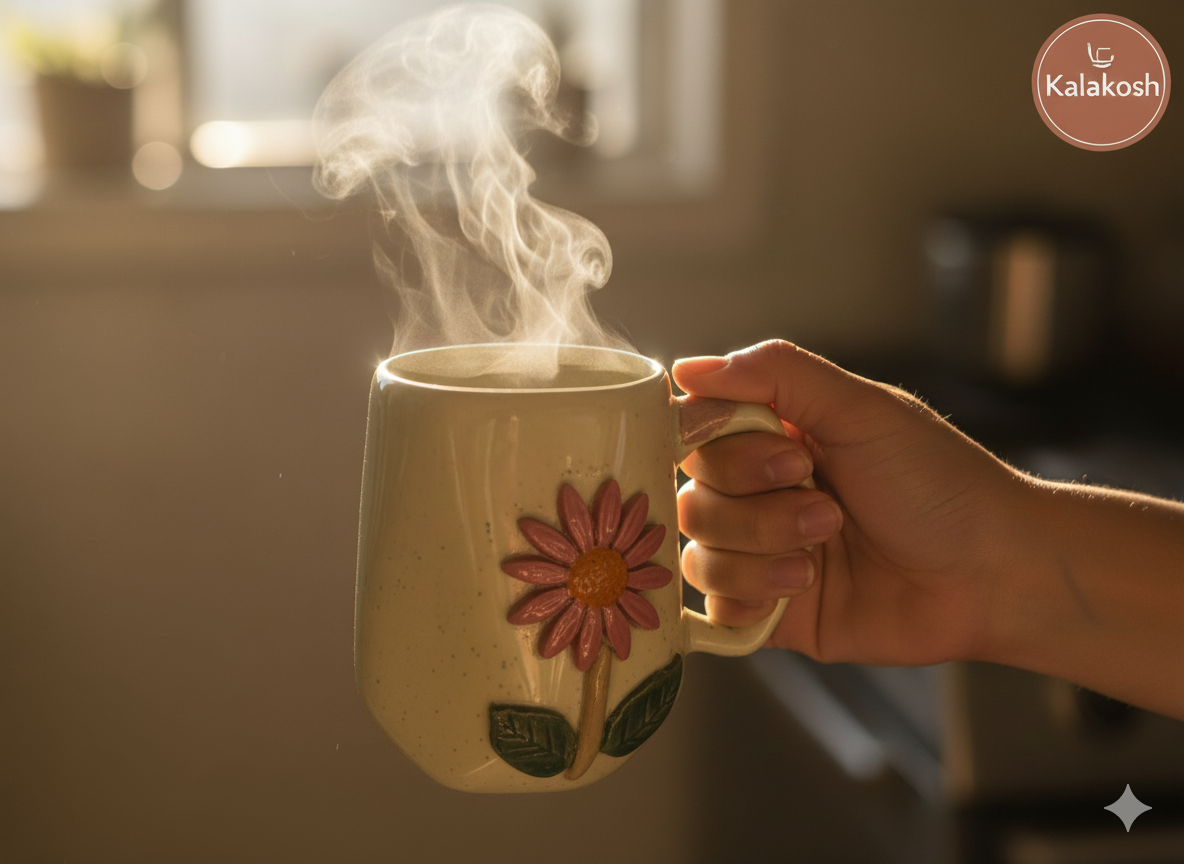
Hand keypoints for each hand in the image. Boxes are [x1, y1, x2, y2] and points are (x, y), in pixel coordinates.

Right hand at [674, 340, 1022, 666]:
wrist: (993, 574)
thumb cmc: (941, 485)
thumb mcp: (862, 408)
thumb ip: (774, 374)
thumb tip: (686, 368)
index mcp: (777, 437)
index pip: (695, 433)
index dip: (718, 446)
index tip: (782, 452)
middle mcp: (762, 494)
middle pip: (694, 496)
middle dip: (755, 503)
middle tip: (823, 500)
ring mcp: (765, 554)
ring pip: (699, 553)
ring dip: (762, 548)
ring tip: (827, 545)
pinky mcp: (774, 611)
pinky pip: (715, 608)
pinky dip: (751, 595)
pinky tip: (804, 586)